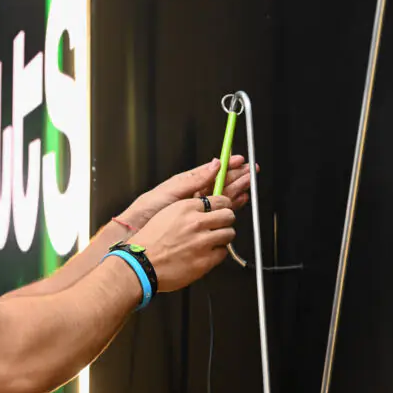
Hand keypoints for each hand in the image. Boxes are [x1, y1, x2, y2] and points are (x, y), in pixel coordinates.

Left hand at [118, 156, 255, 231]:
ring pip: (223, 196)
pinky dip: (232, 206)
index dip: (227, 165)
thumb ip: (194, 179)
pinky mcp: (200, 222)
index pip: (212, 171)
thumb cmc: (148, 210)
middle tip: (252, 171)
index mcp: (187, 184)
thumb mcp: (171, 190)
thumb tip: (214, 165)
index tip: (240, 160)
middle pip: (221, 183)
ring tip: (250, 182)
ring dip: (237, 189)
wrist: (139, 232)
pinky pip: (219, 212)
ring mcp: (198, 208)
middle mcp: (194, 195)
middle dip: (237, 176)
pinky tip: (240, 200)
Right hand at [128, 196, 235, 291]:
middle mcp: (196, 222)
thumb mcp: (166, 214)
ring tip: (215, 240)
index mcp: (185, 208)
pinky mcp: (205, 261)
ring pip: (229, 233)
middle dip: (226, 220)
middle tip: (221, 224)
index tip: (222, 209)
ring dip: (224, 236)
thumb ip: (188, 210)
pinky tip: (207, 253)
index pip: (218, 200)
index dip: (223, 205)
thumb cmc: (149, 242)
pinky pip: (223, 253)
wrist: (140, 264)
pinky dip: (218, 253)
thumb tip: (204, 209)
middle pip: (228, 215)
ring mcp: (202, 242)